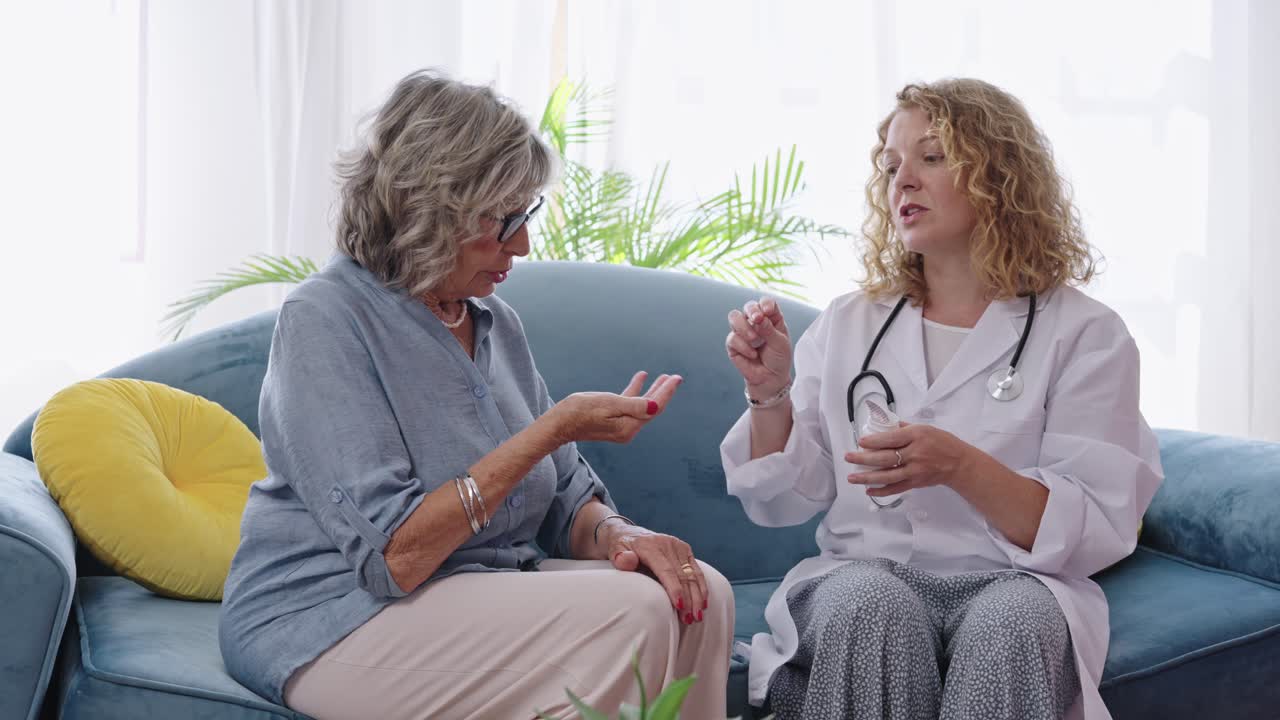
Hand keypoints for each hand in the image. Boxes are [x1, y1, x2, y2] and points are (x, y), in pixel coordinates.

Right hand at [548, 372, 680, 444]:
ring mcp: (620, 426)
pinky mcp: (613, 421)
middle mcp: (627, 429)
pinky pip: (629, 404)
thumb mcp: (608, 404)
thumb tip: (656, 407)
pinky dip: (635, 391)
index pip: (654, 407)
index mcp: (628, 427)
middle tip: (675, 377)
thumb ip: (633, 406)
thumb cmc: (579, 411)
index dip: (666, 392)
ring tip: (663, 377)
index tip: (676, 378)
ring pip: (642, 405)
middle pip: (651, 408)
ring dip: (652, 390)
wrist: (558, 424)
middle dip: (663, 391)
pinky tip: (640, 377)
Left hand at [602, 523, 709, 623]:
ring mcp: (678, 546)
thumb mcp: (614, 550)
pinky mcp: (685, 550)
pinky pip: (696, 571)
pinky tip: (702, 603)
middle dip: (688, 599)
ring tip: (697, 616)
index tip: (680, 606)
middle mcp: (667, 544)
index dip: (674, 588)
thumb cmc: (621, 548)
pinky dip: (701, 588)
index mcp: (650, 546)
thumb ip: (620, 557)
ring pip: (693, 575)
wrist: (628, 534)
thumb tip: (626, 561)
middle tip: (689, 619)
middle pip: (682, 575)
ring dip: (697, 597)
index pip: (666, 570)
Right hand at [725, 296, 791, 396]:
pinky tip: (752, 355)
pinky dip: (743, 346)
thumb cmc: (778, 360)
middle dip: (752, 310)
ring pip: (734, 317)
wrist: (771, 379)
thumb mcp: (780, 344)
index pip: (766, 303)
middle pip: (748, 306)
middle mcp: (756, 322)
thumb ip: (769, 329)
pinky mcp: (733, 344)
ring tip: (754, 339)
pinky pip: (732, 338)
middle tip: (757, 319)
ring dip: (744, 326)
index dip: (765, 304)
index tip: (768, 311)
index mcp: (771, 318)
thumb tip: (758, 318)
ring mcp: (743, 332)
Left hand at [844, 422, 978, 496]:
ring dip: (867, 477)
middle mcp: (915, 453)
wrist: (959, 463)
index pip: (890, 439)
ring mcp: (915, 470)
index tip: (860, 442)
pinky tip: (868, 490)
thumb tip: (883, 426)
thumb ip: (903, 428)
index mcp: (916, 436)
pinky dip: (881, 491)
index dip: (873, 441)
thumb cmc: (942, 442)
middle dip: (864, 458)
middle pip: (885, 458)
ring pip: (887, 475)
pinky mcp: (916, 483)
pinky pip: (896, 488)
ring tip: (852, 478)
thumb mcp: (924, 428)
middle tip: (849, 458)